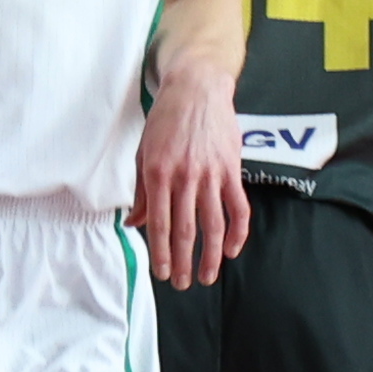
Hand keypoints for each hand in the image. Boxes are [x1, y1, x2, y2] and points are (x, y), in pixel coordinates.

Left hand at [134, 57, 248, 288]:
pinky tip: (233, 250)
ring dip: (211, 256)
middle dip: (183, 262)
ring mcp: (211, 174)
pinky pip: (238, 207)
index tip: (162, 273)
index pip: (158, 223)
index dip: (160, 253)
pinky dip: (238, 232)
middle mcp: (184, 176)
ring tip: (207, 277)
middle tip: (182, 284)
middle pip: (184, 230)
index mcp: (157, 173)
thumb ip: (141, 191)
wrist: (196, 87)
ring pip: (213, 225)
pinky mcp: (231, 169)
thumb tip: (134, 223)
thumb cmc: (166, 120)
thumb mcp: (144, 152)